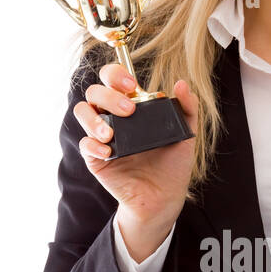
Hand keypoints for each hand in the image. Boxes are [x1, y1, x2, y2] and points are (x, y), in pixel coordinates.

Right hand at [74, 58, 198, 254]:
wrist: (164, 197)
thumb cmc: (172, 163)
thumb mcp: (186, 134)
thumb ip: (188, 108)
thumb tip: (181, 84)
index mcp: (131, 104)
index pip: (113, 78)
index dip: (116, 74)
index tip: (131, 85)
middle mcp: (113, 116)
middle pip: (94, 91)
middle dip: (108, 95)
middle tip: (128, 111)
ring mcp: (103, 136)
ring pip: (82, 111)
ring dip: (93, 119)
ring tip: (111, 134)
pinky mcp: (96, 158)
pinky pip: (84, 144)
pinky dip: (93, 145)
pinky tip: (108, 152)